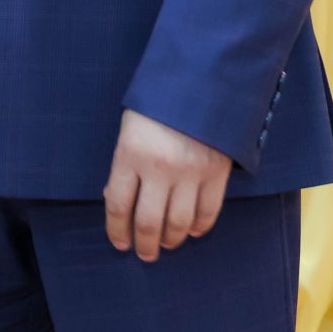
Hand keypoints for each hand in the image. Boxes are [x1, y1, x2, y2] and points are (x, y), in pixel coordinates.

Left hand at [102, 109, 230, 261]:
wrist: (202, 77)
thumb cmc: (158, 102)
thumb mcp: (130, 127)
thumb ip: (125, 164)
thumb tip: (117, 201)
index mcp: (130, 153)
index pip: (118, 205)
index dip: (117, 230)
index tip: (119, 243)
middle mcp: (159, 167)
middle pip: (148, 222)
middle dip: (144, 244)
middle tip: (144, 254)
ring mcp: (190, 171)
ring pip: (179, 223)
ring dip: (171, 240)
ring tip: (166, 245)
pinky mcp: (216, 172)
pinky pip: (208, 211)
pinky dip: (199, 227)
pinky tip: (191, 231)